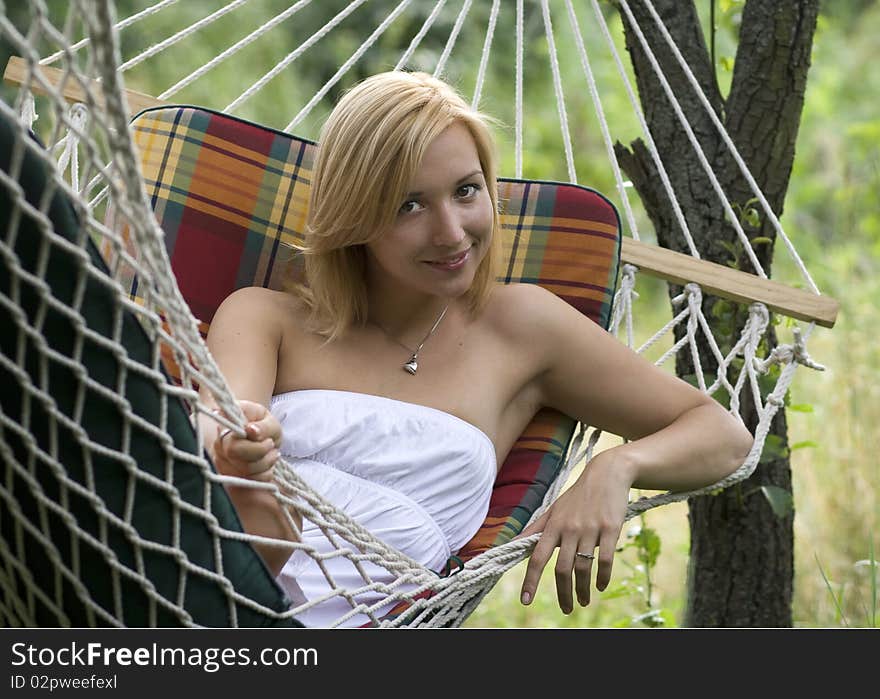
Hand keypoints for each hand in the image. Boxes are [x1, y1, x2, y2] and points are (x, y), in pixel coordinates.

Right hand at [212, 400, 281, 480]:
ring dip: (266, 463)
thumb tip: (251, 430)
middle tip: (270, 444)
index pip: (232, 444)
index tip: (267, 440)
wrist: (261, 438)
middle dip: (262, 454)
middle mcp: (219, 447)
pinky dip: (264, 475)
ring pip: (246, 473)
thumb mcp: (269, 421)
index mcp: (226, 427)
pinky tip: (265, 464)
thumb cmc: (263, 426)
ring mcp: (222, 464)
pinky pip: (250, 483)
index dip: (254, 447)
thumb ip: (263, 426)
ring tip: (270, 453)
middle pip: (238, 459)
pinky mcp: (230, 478)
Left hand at [516, 451, 632, 613]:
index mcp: (552, 525)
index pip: (537, 557)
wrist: (607, 474)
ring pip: (583, 568)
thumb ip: (534, 529)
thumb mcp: (553, 509)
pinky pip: (605, 559)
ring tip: (583, 601)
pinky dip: (602, 577)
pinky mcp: (610, 529)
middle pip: (561, 569)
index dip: (530, 580)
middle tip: (566, 609)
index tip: (526, 600)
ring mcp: (590, 529)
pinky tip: (600, 586)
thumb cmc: (577, 495)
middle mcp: (568, 528)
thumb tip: (513, 543)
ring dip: (582, 590)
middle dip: (563, 593)